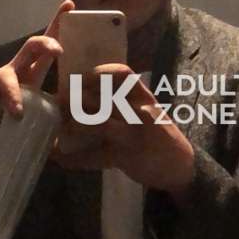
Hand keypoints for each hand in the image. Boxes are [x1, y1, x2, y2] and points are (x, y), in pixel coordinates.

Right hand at [0, 0, 74, 147]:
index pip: (46, 48)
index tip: (70, 6)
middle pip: (31, 48)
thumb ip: (48, 125)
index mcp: (30, 75)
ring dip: (14, 95)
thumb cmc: (3, 124)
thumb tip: (72, 138)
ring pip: (8, 76)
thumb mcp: (30, 123)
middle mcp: (14, 70)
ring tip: (17, 115)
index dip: (58, 26)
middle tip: (58, 51)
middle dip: (46, 44)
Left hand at [51, 63, 194, 197]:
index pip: (122, 74)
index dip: (98, 73)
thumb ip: (125, 102)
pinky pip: (96, 156)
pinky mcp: (127, 156)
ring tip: (58, 128)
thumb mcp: (148, 111)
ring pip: (98, 123)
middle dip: (75, 100)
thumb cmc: (158, 135)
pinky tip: (60, 158)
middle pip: (102, 99)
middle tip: (58, 103)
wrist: (181, 165)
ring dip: (73, 125)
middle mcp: (140, 112)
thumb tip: (88, 95)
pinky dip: (75, 158)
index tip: (80, 78)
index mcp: (144, 98)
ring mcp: (134, 134)